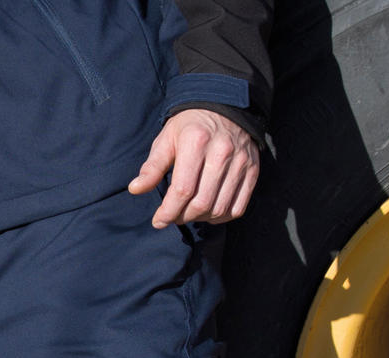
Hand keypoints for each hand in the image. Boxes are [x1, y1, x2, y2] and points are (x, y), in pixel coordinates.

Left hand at [128, 109, 259, 227]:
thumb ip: (152, 166)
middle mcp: (222, 152)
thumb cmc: (190, 126)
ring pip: (219, 209)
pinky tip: (209, 211)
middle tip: (173, 216)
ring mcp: (240, 162)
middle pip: (201, 204)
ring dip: (201, 219)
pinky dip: (221, 217)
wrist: (225, 105)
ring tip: (189, 212)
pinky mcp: (252, 170)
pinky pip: (237, 207)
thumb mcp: (167, 139)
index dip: (168, 212)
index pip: (182, 190)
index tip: (158, 221)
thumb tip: (135, 189)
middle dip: (182, 217)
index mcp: (196, 142)